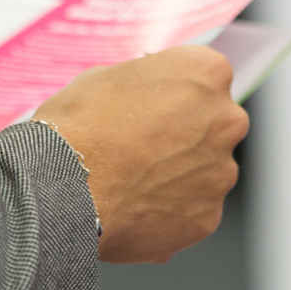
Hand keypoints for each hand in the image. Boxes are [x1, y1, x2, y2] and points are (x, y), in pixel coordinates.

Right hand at [34, 46, 249, 263]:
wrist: (64, 190)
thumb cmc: (79, 127)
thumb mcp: (107, 78)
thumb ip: (145, 85)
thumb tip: (145, 94)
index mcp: (207, 73)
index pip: (205, 77)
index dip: (175, 93)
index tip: (153, 106)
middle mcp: (226, 120)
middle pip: (213, 126)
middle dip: (185, 136)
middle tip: (142, 147)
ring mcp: (221, 172)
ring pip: (205, 172)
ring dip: (178, 176)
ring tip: (131, 183)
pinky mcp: (208, 217)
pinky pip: (192, 211)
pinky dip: (169, 212)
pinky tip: (133, 209)